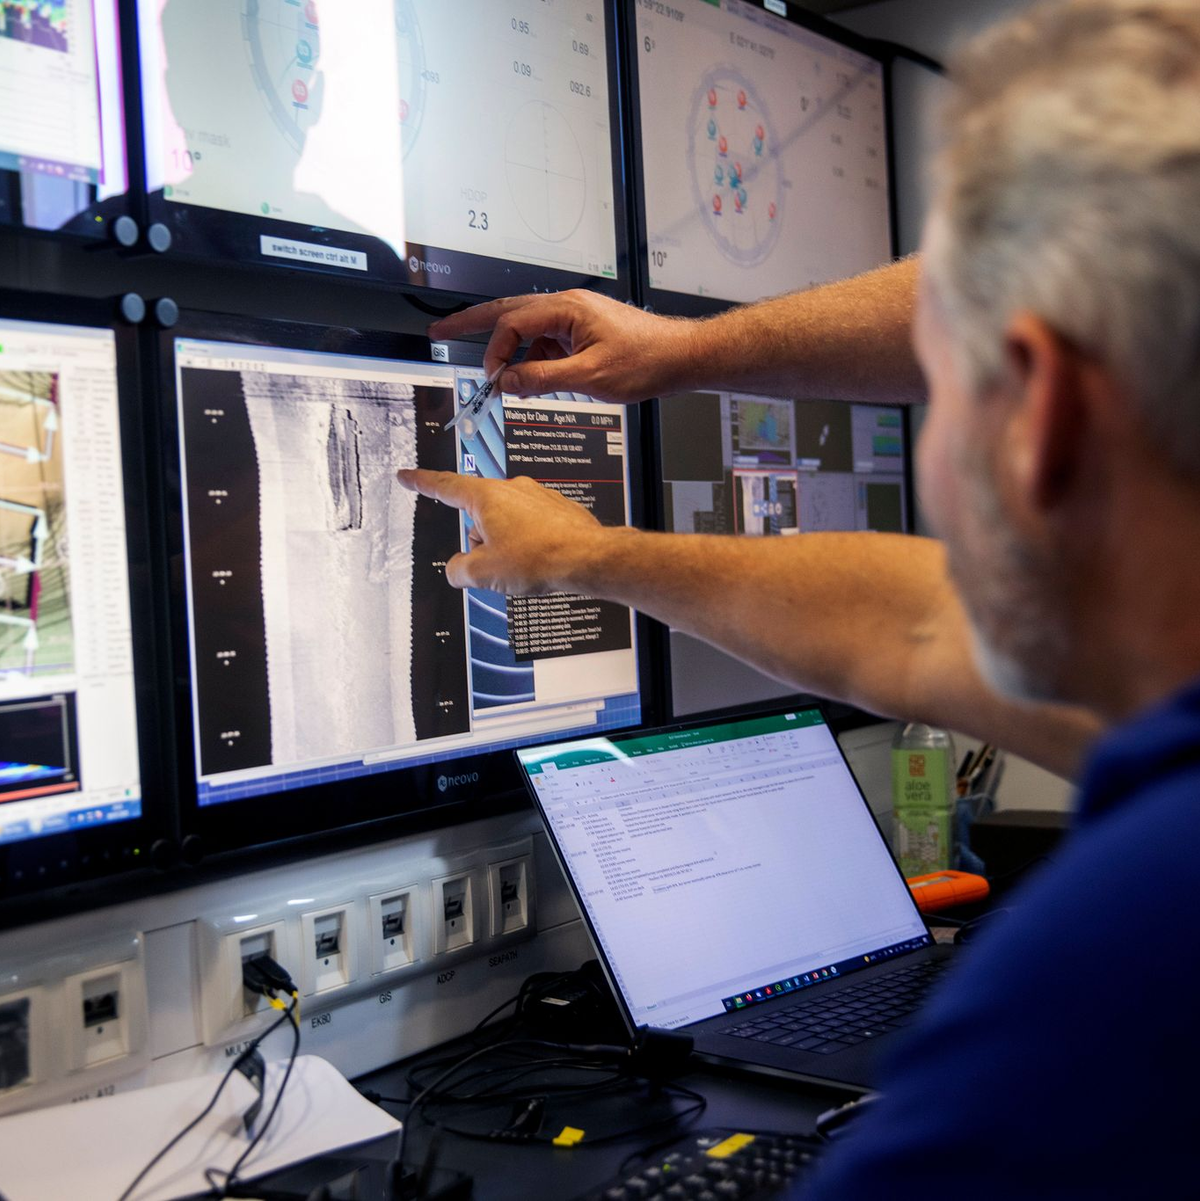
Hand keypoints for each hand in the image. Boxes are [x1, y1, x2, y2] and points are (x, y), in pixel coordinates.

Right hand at [396, 468, 608, 594]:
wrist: (588, 558)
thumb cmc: (541, 558)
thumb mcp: (485, 573)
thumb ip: (459, 570)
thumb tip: (457, 569)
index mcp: (486, 497)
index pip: (444, 486)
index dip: (422, 482)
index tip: (408, 475)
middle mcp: (511, 489)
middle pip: (479, 515)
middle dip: (481, 540)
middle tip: (498, 565)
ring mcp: (536, 497)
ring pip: (506, 523)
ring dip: (507, 544)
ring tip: (525, 565)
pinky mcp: (556, 509)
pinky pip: (531, 526)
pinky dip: (530, 543)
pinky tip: (541, 559)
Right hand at [427, 289, 697, 403]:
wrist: (680, 357)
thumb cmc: (646, 361)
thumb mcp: (589, 378)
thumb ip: (543, 379)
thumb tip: (507, 381)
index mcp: (566, 309)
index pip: (513, 321)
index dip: (496, 350)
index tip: (492, 377)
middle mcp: (567, 306)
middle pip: (508, 311)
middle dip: (473, 323)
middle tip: (441, 331)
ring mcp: (574, 318)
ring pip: (529, 330)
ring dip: (515, 355)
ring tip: (505, 381)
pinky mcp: (583, 332)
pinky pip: (548, 343)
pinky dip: (537, 361)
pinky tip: (538, 381)